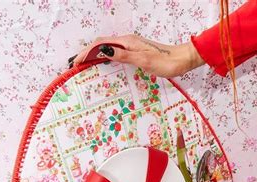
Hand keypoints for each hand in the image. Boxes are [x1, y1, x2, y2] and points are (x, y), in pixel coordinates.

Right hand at [71, 34, 203, 76]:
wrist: (181, 59)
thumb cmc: (165, 61)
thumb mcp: (143, 60)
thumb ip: (123, 55)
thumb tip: (103, 51)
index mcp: (127, 42)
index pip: (101, 44)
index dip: (87, 52)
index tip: (76, 62)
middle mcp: (127, 41)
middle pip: (101, 44)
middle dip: (86, 52)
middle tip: (74, 64)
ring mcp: (131, 46)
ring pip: (107, 47)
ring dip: (94, 54)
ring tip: (83, 63)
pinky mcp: (136, 51)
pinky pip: (115, 52)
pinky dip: (104, 56)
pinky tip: (102, 63)